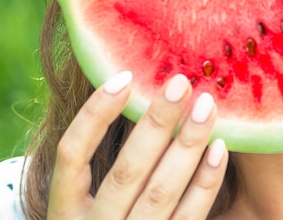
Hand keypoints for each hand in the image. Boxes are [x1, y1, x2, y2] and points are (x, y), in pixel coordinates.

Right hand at [47, 71, 228, 219]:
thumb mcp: (75, 201)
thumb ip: (88, 164)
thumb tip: (126, 95)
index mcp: (63, 207)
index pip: (71, 152)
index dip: (95, 114)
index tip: (123, 77)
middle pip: (126, 170)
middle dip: (155, 123)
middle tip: (180, 83)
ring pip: (161, 191)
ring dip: (186, 145)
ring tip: (206, 106)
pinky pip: (190, 217)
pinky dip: (206, 183)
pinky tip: (218, 148)